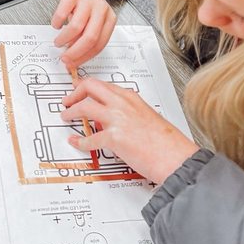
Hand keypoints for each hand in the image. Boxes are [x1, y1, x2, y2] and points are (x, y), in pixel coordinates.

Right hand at [52, 0, 114, 67]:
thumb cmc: (88, 5)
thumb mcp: (94, 21)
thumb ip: (87, 38)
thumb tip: (74, 59)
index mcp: (109, 19)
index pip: (99, 44)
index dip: (85, 57)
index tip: (74, 63)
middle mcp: (101, 9)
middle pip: (90, 37)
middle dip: (75, 52)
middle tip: (65, 58)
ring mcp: (87, 0)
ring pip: (76, 27)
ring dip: (64, 39)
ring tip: (59, 42)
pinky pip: (62, 13)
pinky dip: (57, 23)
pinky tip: (56, 25)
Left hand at [61, 78, 198, 184]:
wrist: (176, 158)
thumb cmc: (167, 143)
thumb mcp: (146, 117)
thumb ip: (128, 114)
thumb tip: (110, 119)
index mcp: (131, 98)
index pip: (103, 85)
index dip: (87, 87)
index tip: (79, 89)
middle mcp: (123, 104)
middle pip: (90, 87)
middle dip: (75, 93)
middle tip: (67, 101)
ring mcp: (118, 119)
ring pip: (85, 107)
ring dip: (72, 112)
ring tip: (67, 116)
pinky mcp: (114, 138)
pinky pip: (90, 138)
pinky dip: (80, 141)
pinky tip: (76, 142)